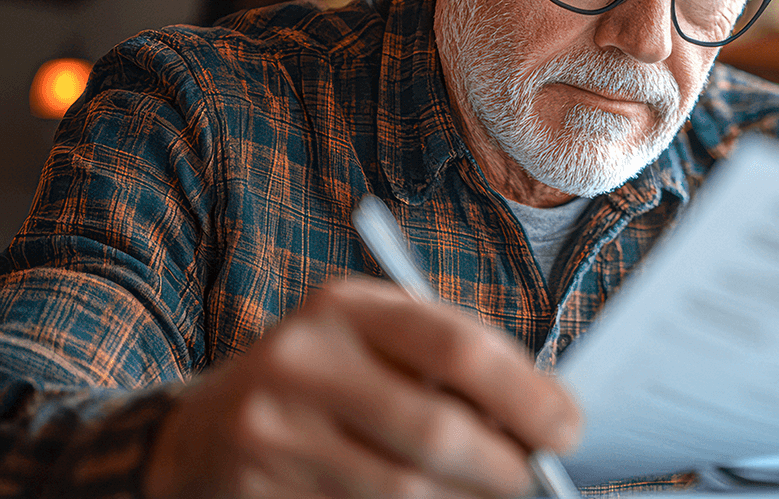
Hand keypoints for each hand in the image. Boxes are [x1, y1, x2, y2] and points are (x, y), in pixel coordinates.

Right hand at [143, 277, 580, 498]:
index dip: (525, 394)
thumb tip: (544, 416)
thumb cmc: (326, 379)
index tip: (567, 428)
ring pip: (404, 491)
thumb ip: (448, 365)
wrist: (202, 430)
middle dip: (504, 465)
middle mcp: (302, 363)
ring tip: (492, 494)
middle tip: (536, 479)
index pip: (457, 349)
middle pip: (435, 431)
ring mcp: (272, 434)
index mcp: (345, 307)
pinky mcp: (260, 492)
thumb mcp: (374, 342)